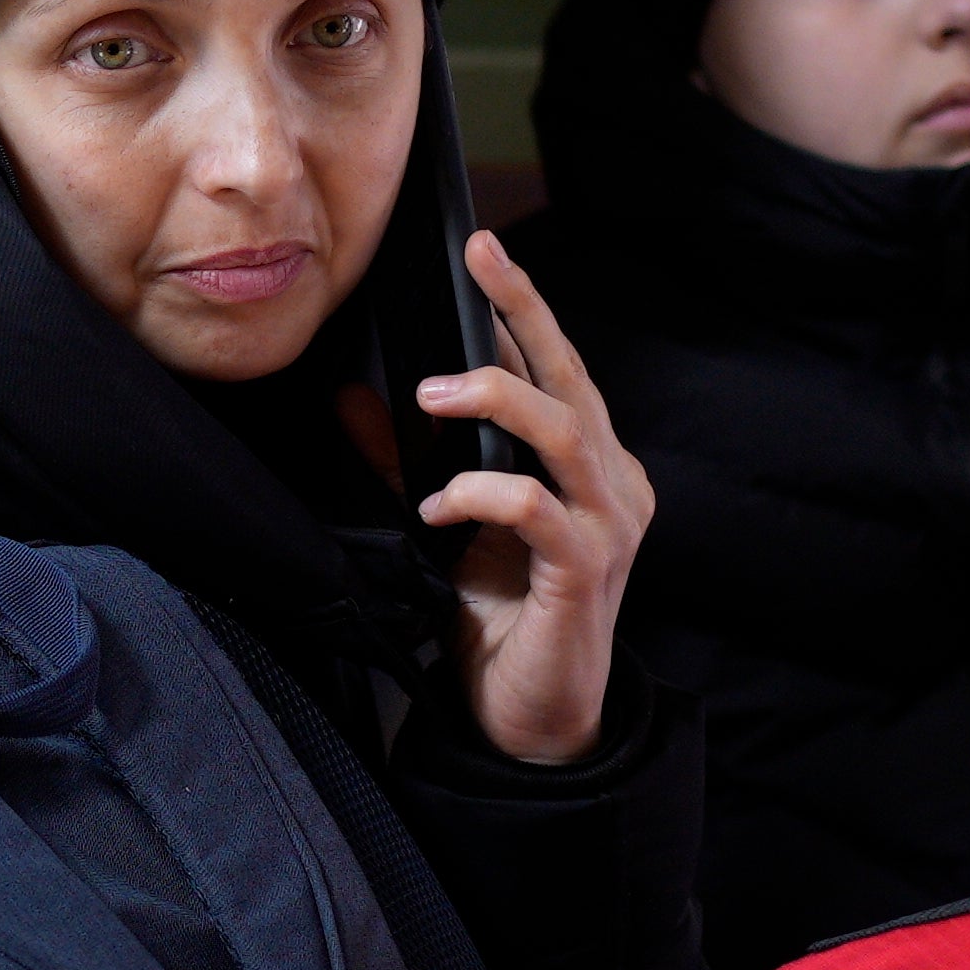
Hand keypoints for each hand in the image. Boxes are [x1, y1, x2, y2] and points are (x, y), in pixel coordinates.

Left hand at [413, 229, 656, 767]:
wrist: (530, 718)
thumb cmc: (499, 622)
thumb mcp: (444, 528)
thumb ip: (408, 462)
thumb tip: (355, 396)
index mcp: (591, 464)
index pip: (559, 368)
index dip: (521, 308)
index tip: (483, 251)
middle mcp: (614, 482)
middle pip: (574, 376)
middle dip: (525, 311)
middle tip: (480, 262)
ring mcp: (610, 524)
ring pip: (564, 429)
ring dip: (496, 400)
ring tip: (432, 395)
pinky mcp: (587, 570)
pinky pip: (538, 508)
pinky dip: (482, 494)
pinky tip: (437, 504)